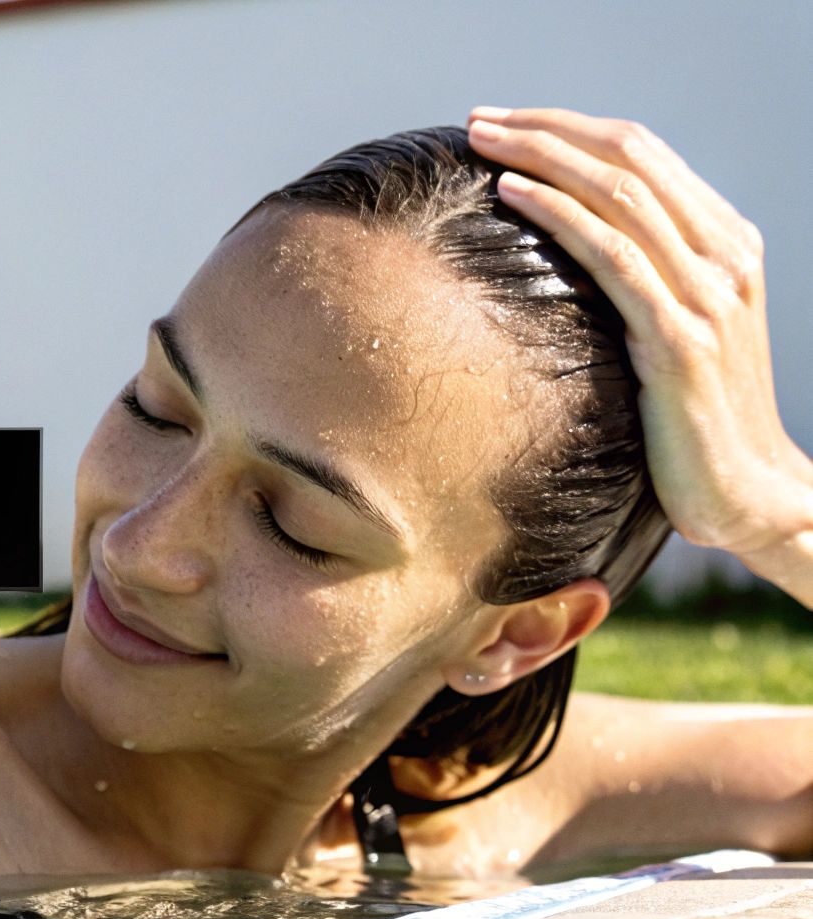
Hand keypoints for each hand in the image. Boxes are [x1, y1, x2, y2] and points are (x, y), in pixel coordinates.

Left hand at [463, 106, 810, 559]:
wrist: (744, 491)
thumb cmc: (692, 419)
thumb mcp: (672, 331)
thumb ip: (642, 282)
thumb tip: (566, 249)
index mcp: (727, 242)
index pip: (645, 153)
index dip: (570, 128)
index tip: (505, 123)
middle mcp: (726, 255)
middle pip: (630, 157)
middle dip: (547, 130)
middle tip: (479, 122)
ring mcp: (709, 294)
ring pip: (620, 193)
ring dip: (543, 158)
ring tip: (482, 144)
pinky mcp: (680, 339)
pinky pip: (614, 256)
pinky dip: (559, 214)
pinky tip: (513, 195)